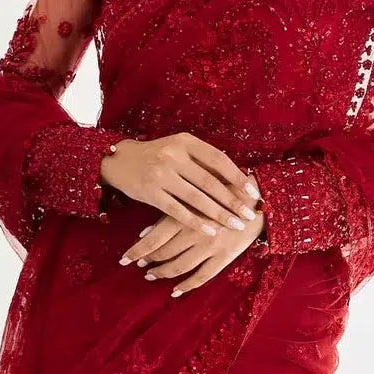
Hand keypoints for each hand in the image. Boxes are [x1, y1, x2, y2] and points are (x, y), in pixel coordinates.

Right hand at [101, 133, 261, 233]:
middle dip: (232, 200)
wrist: (119, 160)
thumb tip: (237, 177)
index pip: (218, 160)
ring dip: (218, 214)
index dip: (238, 177)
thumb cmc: (157, 156)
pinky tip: (210, 231)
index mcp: (185, 142)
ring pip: (196, 198)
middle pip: (210, 182)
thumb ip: (202, 160)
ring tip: (235, 225)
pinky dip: (195, 222)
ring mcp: (160, 175)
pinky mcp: (150, 193)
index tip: (253, 192)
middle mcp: (173, 156)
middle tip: (249, 215)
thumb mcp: (178, 149)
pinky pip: (177, 211)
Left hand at [119, 198, 264, 295]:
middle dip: (149, 262)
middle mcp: (195, 233)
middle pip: (164, 254)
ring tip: (152, 275)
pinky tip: (176, 291)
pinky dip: (186, 286)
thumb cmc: (222, 193)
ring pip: (180, 266)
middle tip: (140, 266)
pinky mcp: (223, 257)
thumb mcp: (195, 196)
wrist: (257, 200)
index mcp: (185, 215)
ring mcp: (210, 247)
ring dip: (163, 273)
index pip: (154, 238)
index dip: (138, 251)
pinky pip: (202, 277)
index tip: (125, 258)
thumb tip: (144, 233)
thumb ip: (171, 213)